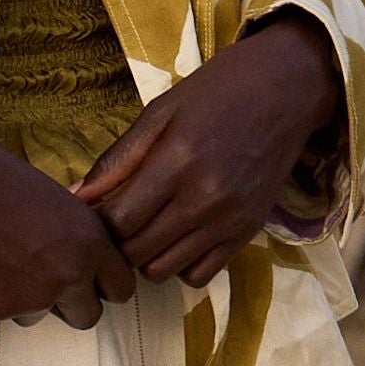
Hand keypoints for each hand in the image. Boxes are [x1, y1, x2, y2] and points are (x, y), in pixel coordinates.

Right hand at [0, 112, 135, 326]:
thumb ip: (76, 235)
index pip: (122, 289)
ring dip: (28, 300)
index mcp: (90, 242)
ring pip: (40, 317)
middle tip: (45, 278)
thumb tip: (83, 260)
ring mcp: (31, 299)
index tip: (90, 280)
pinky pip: (4, 315)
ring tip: (1, 259)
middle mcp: (68, 276)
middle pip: (88, 316)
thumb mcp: (55, 199)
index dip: (103, 284)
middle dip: (71, 303)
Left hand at [76, 12, 341, 289]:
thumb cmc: (217, 92)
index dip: (96, 220)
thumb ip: (118, 158)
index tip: (93, 209)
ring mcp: (229, 220)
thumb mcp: (160, 112)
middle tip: (116, 219)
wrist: (286, 90)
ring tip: (145, 228)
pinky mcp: (248, 232)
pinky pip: (200, 275)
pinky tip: (177, 236)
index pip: (118, 220)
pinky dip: (180, 263)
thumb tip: (77, 196)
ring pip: (164, 270)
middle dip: (115, 241)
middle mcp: (205, 199)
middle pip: (136, 250)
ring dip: (144, 255)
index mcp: (177, 162)